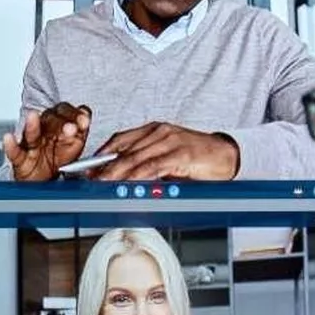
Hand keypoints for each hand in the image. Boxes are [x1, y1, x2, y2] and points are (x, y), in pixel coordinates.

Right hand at [2, 103, 91, 181]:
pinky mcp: (20, 158)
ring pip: (31, 132)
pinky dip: (11, 145)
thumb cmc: (58, 158)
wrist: (42, 180)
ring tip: (32, 117)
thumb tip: (85, 120)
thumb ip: (80, 133)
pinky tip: (9, 138)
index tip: (84, 121)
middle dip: (61, 122)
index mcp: (60, 124)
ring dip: (33, 125)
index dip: (76, 115)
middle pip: (50, 119)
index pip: (67, 112)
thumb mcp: (74, 145)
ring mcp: (32, 143)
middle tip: (70, 128)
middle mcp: (45, 130)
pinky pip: (15, 151)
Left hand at [90, 122, 240, 181]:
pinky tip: (128, 184)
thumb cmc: (198, 157)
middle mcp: (159, 132)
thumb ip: (147, 164)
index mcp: (154, 130)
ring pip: (136, 158)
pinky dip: (138, 176)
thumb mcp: (167, 157)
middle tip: (89, 180)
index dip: (102, 154)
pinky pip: (154, 166)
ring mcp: (170, 141)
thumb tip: (124, 179)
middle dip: (104, 167)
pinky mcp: (180, 154)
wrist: (227, 154)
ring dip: (117, 173)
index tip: (87, 168)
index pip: (120, 140)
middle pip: (124, 150)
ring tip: (102, 184)